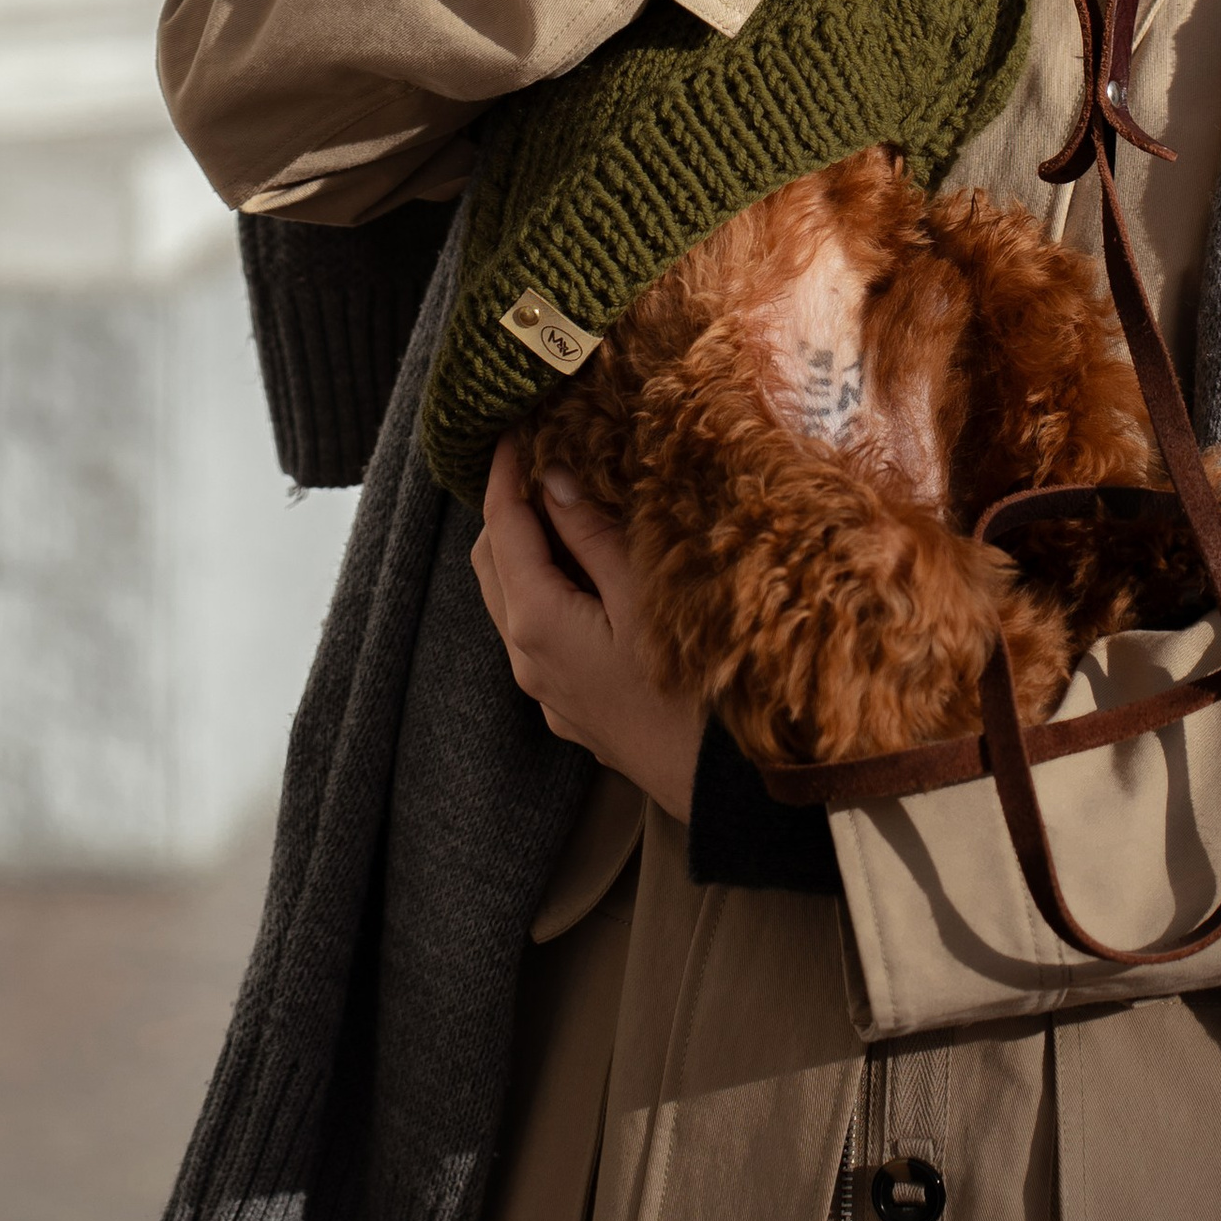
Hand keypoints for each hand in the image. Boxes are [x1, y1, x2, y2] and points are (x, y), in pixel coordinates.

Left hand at [470, 436, 703, 820]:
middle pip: (495, 563)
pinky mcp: (574, 706)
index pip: (502, 528)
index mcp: (536, 622)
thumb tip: (551, 476)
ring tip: (572, 503)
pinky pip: (543, 632)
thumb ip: (592, 534)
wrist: (725, 793)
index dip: (503, 472)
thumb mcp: (648, 594)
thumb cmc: (695, 691)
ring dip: (530, 549)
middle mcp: (526, 659)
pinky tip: (595, 571)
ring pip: (516, 600)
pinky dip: (551, 588)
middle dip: (510, 507)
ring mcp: (547, 690)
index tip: (511, 427)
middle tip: (542, 456)